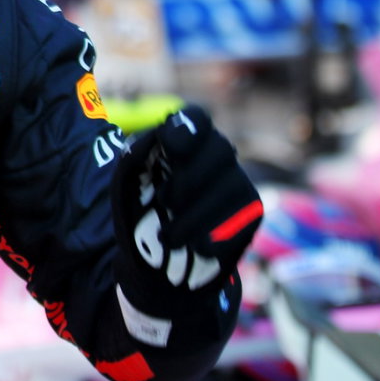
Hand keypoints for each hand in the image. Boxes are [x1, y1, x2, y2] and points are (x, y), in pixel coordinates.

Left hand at [112, 105, 262, 296]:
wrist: (157, 262)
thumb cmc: (139, 211)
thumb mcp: (127, 183)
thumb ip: (135, 157)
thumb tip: (153, 138)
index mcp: (185, 139)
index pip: (196, 118)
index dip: (187, 129)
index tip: (169, 146)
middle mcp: (219, 153)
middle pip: (220, 148)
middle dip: (188, 179)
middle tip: (164, 202)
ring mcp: (239, 181)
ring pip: (230, 186)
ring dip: (193, 215)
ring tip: (167, 236)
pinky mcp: (252, 211)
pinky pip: (240, 218)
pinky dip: (211, 236)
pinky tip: (193, 247)